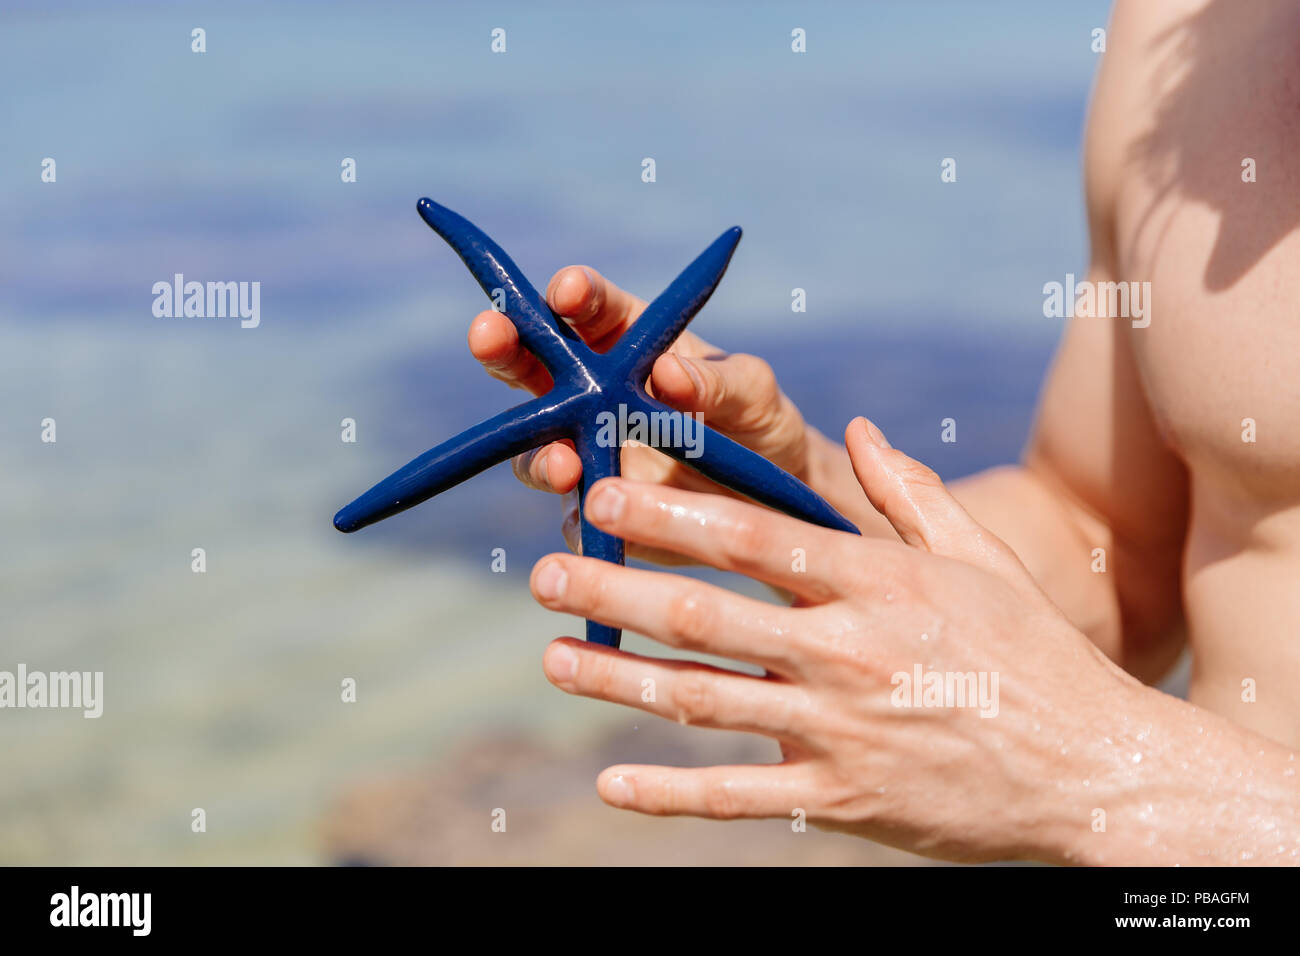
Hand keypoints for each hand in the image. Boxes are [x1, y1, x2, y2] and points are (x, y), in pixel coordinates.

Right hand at [468, 265, 813, 563]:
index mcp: (626, 339)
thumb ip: (716, 381)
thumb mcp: (752, 392)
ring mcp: (583, 451)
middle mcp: (589, 391)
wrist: (773, 499)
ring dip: (540, 453)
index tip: (568, 291)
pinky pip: (573, 516)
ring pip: (535, 448)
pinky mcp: (593, 509)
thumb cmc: (757, 420)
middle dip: (503, 343)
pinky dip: (577, 517)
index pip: (589, 306)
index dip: (573, 293)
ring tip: (561, 464)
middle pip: (528, 361)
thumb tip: (668, 373)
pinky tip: (594, 519)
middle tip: (489, 334)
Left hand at [528, 417, 1148, 862]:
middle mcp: (846, 650)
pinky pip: (736, 797)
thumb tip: (859, 428)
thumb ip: (909, 492)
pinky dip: (667, 794)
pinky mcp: (840, 799)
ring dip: (618, 680)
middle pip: (703, 613)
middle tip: (543, 569)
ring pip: (701, 702)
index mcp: (877, 582)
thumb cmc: (1034, 654)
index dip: (669, 511)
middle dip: (613, 587)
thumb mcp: (982, 559)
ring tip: (553, 658)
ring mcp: (838, 730)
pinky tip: (609, 784)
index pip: (751, 536)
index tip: (604, 491)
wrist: (1093, 771)